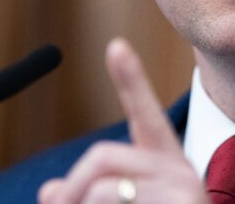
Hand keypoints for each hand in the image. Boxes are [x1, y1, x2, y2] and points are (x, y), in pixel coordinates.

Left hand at [37, 38, 208, 202]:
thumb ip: (89, 193)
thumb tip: (50, 190)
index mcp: (165, 165)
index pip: (146, 114)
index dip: (131, 80)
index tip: (116, 46)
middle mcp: (180, 170)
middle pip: (102, 155)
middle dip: (71, 188)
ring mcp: (185, 188)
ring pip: (100, 189)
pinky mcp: (183, 203)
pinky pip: (108, 199)